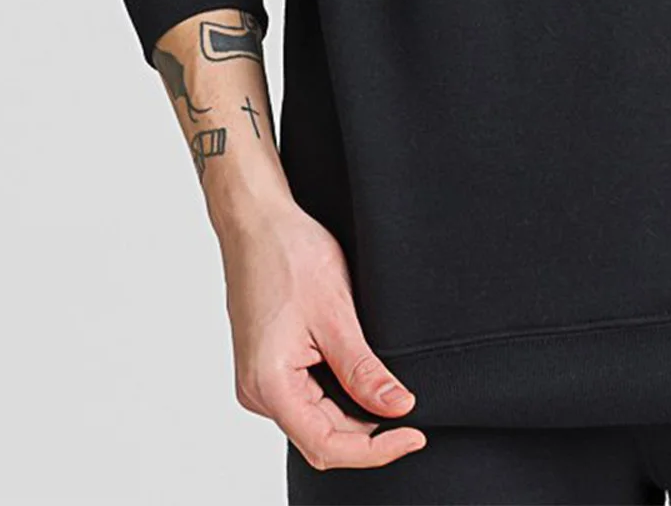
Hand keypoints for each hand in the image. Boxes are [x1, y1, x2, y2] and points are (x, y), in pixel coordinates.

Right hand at [214, 191, 428, 469]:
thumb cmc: (287, 253)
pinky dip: (337, 396)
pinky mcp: (268, 365)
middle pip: (321, 437)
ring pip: (315, 420)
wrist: (256, 219)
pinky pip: (306, 398)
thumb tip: (397, 407)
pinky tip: (362, 378)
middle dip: (368, 434)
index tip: (414, 435)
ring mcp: (260, 379)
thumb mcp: (336, 312)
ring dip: (354, 415)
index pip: (326, 445)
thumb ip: (363, 368)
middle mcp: (257, 391)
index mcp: (269, 384)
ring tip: (392, 392)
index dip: (375, 451)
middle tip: (413, 415)